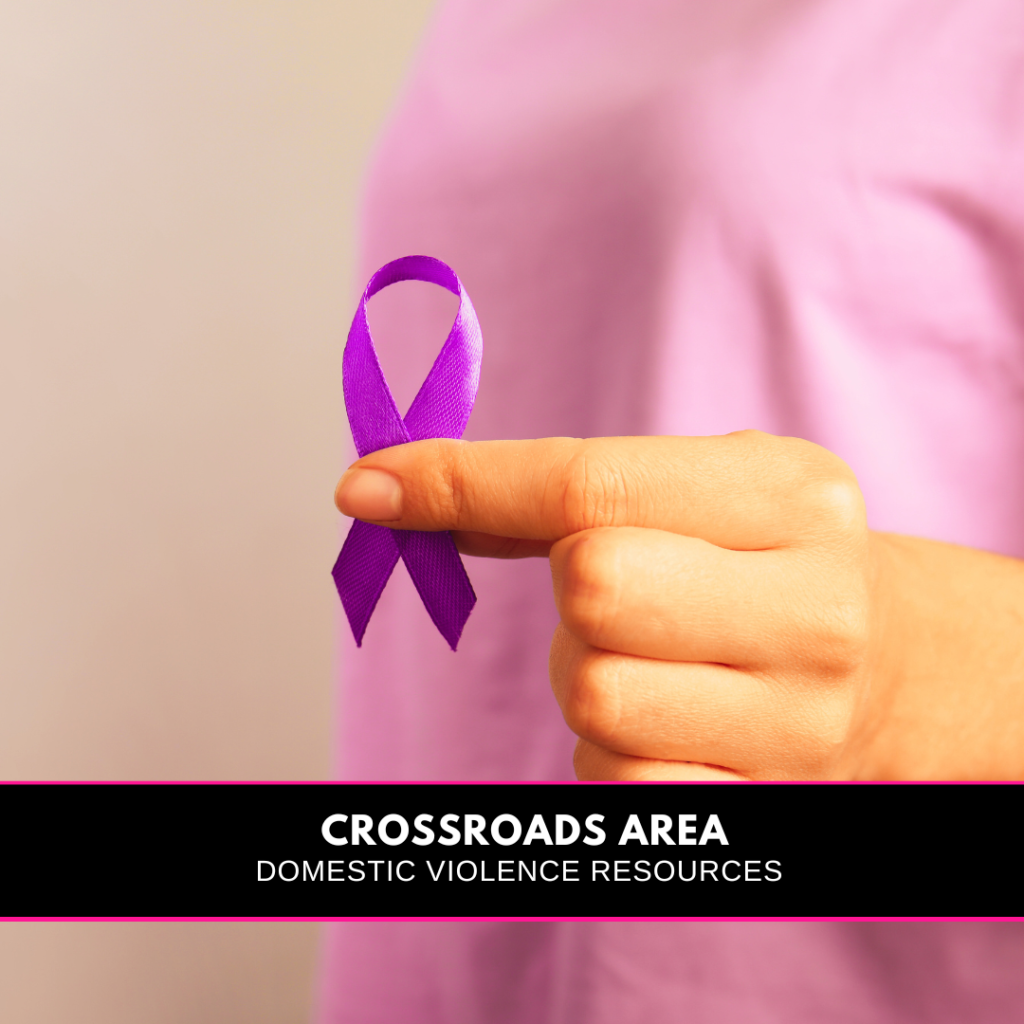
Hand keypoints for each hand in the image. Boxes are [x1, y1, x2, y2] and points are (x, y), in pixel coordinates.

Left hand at [335, 432, 1023, 779]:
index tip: (370, 489)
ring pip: (595, 692)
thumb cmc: (766, 559)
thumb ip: (558, 492)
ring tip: (655, 656)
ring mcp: (798, 715)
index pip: (591, 483)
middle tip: (620, 591)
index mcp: (788, 496)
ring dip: (587, 672)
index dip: (466, 481)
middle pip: (594, 585)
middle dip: (574, 588)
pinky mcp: (764, 799)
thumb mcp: (698, 489)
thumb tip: (394, 496)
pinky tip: (673, 717)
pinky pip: (618, 774)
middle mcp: (812, 603)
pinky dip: (613, 743)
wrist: (889, 661)